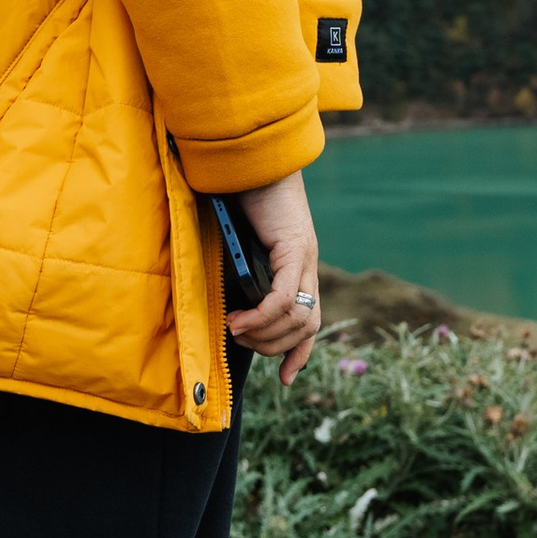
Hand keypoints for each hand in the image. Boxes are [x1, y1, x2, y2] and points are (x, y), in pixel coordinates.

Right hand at [226, 169, 319, 383]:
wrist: (252, 158)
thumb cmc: (241, 195)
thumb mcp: (242, 243)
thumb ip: (242, 270)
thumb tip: (224, 299)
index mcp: (300, 265)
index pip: (312, 318)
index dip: (300, 352)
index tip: (286, 379)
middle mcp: (308, 264)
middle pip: (307, 326)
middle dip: (275, 347)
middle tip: (242, 340)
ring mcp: (305, 257)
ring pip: (298, 317)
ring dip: (265, 334)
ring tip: (237, 329)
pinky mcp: (295, 248)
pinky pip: (284, 298)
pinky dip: (263, 316)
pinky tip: (242, 320)